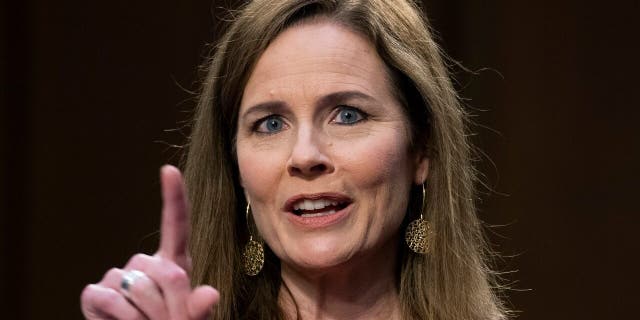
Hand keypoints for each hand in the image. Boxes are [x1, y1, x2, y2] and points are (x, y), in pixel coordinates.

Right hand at [81, 165, 218, 319]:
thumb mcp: (190, 317)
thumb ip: (198, 307)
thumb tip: (211, 294)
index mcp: (173, 263)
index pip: (175, 225)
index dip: (173, 197)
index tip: (169, 170)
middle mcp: (145, 265)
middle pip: (164, 272)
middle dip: (171, 304)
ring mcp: (118, 277)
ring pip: (138, 287)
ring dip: (146, 314)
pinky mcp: (95, 293)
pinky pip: (110, 298)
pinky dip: (121, 317)